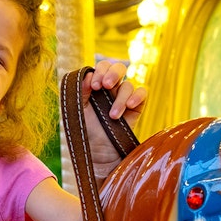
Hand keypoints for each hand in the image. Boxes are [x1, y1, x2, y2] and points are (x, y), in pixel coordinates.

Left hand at [83, 60, 146, 178]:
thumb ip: (80, 92)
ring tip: (112, 116)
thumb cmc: (85, 131)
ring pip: (128, 84)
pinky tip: (130, 106)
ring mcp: (124, 96)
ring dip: (120, 98)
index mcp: (96, 85)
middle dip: (112, 73)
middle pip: (118, 67)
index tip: (95, 86)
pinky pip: (142, 92)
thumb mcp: (78, 111)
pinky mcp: (136, 106)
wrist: (98, 153)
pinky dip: (137, 96)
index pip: (101, 67)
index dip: (99, 71)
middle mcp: (111, 88)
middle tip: (105, 87)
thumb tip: (88, 75)